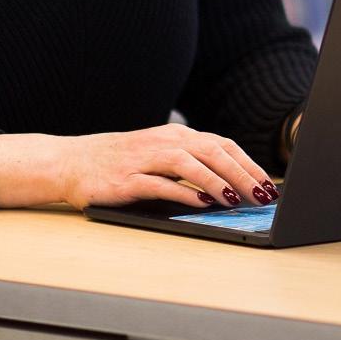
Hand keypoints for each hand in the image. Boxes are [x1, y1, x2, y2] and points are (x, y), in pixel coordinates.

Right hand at [60, 123, 279, 209]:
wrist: (72, 162)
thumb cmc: (120, 162)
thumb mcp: (160, 155)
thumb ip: (191, 163)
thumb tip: (233, 185)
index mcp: (176, 135)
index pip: (222, 145)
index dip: (248, 164)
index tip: (268, 185)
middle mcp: (164, 141)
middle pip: (212, 152)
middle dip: (242, 174)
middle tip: (262, 195)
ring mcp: (145, 159)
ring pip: (190, 164)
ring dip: (217, 182)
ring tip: (238, 200)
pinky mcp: (127, 179)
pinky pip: (161, 184)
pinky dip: (184, 193)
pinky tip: (202, 204)